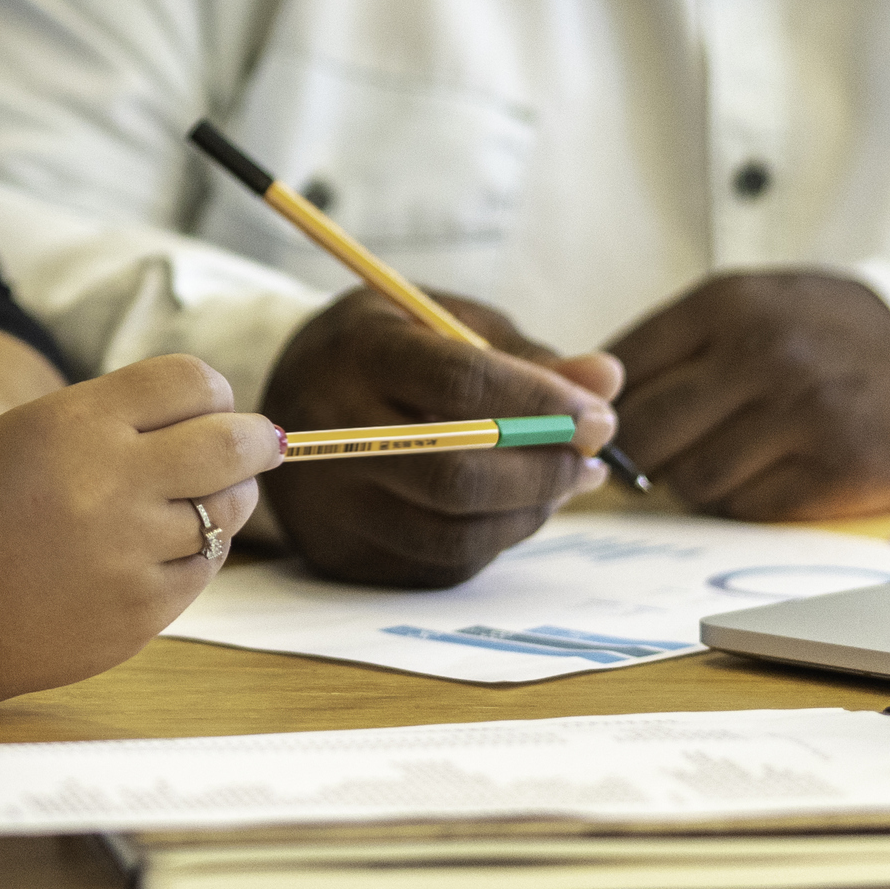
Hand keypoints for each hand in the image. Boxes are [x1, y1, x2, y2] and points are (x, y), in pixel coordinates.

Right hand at [0, 354, 282, 704]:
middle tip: (263, 443)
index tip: (216, 407)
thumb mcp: (34, 431)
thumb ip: (119, 416)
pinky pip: (203, 566)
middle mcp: (110, 483)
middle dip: (259, 440)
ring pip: (228, 510)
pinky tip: (152, 550)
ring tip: (192, 501)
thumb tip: (223, 416)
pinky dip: (193, 552)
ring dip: (226, 498)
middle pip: (232, 444)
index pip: (192, 381)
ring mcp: (129, 552)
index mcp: (77, 423)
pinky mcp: (140, 610)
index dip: (215, 391)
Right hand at [259, 289, 616, 587]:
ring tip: (564, 483)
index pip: (459, 383)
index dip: (539, 403)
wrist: (282, 404)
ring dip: (528, 514)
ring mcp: (329, 501)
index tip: (600, 417)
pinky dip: (493, 541)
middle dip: (541, 473)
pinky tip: (514, 509)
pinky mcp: (339, 552)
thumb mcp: (442, 324)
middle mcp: (330, 429)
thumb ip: (523, 356)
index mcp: (360, 352)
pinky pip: (436, 564)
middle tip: (591, 461)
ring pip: (450, 532)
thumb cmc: (385, 352)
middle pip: (454, 474)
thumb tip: (607, 379)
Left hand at [605, 272, 889, 517]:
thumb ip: (673, 342)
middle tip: (643, 456)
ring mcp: (803, 416)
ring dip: (688, 481)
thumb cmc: (826, 331)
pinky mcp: (836, 471)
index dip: (603, 402)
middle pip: (646, 430)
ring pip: (691, 479)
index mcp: (729, 303)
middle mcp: (763, 355)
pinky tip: (757, 476)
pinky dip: (736, 501)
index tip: (601, 420)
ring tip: (715, 458)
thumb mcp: (752, 303)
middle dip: (634, 451)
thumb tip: (587, 395)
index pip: (623, 366)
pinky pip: (744, 508)